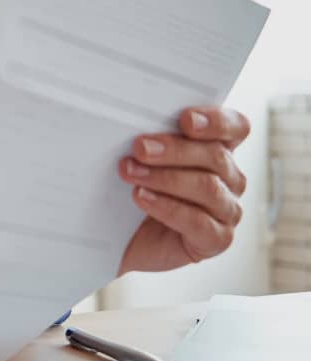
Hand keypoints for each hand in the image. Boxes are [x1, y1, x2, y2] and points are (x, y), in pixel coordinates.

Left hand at [117, 107, 249, 274]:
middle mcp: (230, 179)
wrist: (125, 241)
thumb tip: (134, 124)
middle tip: (140, 148)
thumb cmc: (138, 193)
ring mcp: (227, 210)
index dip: (217, 121)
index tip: (186, 119)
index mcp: (219, 151)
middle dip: (174, 150)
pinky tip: (142, 197)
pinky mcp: (217, 239)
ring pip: (207, 188)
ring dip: (165, 178)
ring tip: (131, 173)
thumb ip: (152, 141)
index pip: (236, 127)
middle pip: (216, 156)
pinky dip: (167, 207)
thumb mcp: (144, 162)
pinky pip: (198, 222)